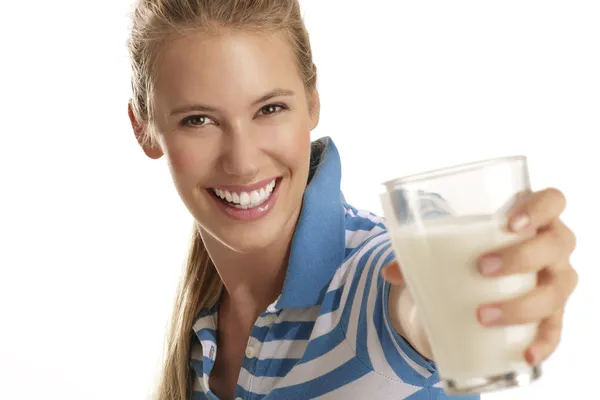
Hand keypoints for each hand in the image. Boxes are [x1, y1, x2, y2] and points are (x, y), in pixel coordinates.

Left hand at [381, 188, 577, 364]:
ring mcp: (556, 280)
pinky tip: (524, 354)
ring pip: (555, 291)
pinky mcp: (553, 313)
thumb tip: (388, 272)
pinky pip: (555, 329)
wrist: (487, 278)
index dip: (539, 208)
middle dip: (521, 257)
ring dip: (522, 305)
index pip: (552, 200)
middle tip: (482, 268)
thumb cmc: (473, 249)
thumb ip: (421, 252)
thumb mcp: (454, 244)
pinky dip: (542, 343)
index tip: (509, 223)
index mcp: (533, 217)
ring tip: (483, 315)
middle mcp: (553, 246)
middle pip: (555, 244)